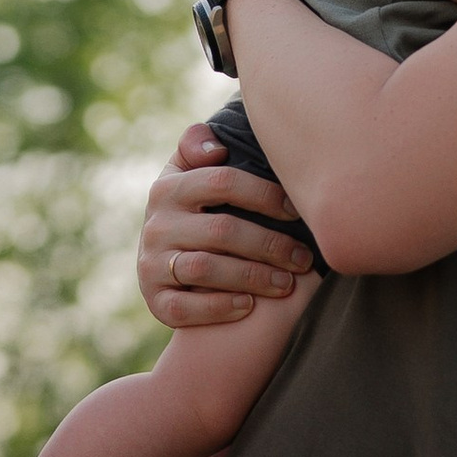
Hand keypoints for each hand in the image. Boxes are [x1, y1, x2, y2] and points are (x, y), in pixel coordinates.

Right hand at [138, 125, 314, 330]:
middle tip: (304, 259)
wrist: (160, 264)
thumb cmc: (193, 212)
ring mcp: (152, 263)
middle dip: (270, 244)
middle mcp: (157, 224)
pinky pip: (184, 307)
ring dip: (253, 277)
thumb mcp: (187, 176)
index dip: (265, 195)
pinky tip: (249, 307)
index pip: (223, 181)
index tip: (298, 210)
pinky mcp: (154, 300)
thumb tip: (217, 148)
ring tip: (287, 283)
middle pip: (222, 229)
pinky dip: (219, 307)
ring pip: (206, 268)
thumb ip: (197, 148)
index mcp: (169, 188)